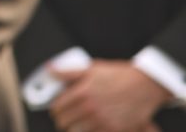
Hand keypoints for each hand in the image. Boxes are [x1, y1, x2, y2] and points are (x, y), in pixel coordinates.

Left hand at [49, 59, 169, 131]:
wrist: (145, 85)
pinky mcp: (115, 130)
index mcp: (82, 93)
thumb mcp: (91, 69)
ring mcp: (103, 121)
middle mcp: (90, 108)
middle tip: (66, 117)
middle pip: (64, 123)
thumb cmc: (119, 76)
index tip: (57, 109)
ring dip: (74, 128)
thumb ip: (67, 72)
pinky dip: (90, 131)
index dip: (54, 109)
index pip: (57, 108)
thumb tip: (50, 70)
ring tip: (77, 123)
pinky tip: (91, 126)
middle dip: (62, 120)